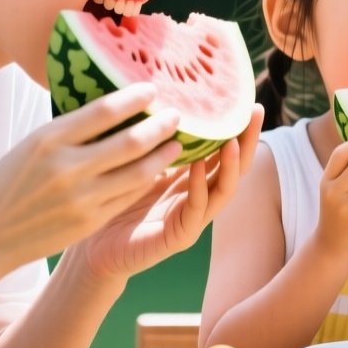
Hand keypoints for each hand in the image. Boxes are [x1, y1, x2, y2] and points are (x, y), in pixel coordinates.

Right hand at [0, 85, 197, 277]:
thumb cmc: (5, 185)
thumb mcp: (30, 146)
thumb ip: (68, 131)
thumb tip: (114, 108)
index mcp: (47, 140)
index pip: (104, 110)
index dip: (135, 98)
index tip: (153, 89)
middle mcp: (66, 167)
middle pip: (131, 141)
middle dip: (160, 126)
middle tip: (178, 115)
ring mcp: (80, 198)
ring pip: (139, 172)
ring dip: (163, 155)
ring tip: (176, 143)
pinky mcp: (89, 222)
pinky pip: (130, 196)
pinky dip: (147, 181)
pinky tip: (157, 171)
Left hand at [72, 103, 263, 281]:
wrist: (93, 249)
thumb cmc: (113, 202)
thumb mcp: (139, 163)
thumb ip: (156, 141)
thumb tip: (158, 98)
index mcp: (193, 178)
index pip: (226, 150)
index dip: (239, 128)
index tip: (247, 101)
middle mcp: (199, 197)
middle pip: (236, 167)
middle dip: (248, 140)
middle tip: (254, 112)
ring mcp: (192, 219)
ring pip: (225, 190)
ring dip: (232, 164)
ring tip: (233, 139)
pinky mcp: (179, 237)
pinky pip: (196, 211)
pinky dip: (200, 188)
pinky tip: (198, 167)